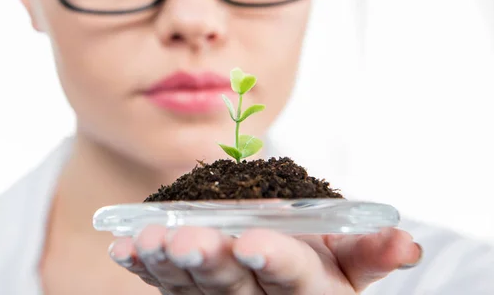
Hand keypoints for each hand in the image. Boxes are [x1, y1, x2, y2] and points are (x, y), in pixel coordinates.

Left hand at [108, 225, 421, 293]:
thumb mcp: (350, 260)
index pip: (293, 278)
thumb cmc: (323, 262)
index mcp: (308, 289)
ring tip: (146, 240)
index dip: (275, 261)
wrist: (282, 272)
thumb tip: (405, 241)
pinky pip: (164, 284)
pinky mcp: (190, 294)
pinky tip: (124, 248)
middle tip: (186, 241)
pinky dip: (144, 267)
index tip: (253, 243)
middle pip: (233, 285)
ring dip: (167, 263)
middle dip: (211, 263)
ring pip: (192, 286)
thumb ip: (369, 251)